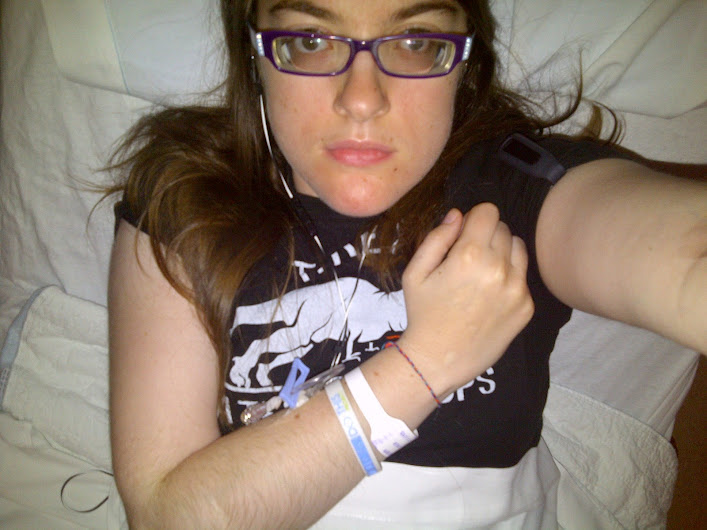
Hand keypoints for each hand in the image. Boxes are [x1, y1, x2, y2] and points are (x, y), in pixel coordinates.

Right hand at [398, 204, 533, 397]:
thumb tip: (458, 215)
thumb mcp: (415, 272)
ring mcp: (516, 288)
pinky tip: (489, 295)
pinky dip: (509, 278)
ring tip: (481, 273)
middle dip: (486, 235)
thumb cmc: (423, 314)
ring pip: (518, 247)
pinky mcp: (526, 306)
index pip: (488, 211)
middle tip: (467, 258)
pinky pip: (523, 276)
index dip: (473, 218)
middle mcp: (498, 268)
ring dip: (502, 252)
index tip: (463, 233)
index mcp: (469, 255)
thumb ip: (436, 237)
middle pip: (503, 227)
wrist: (440, 359)